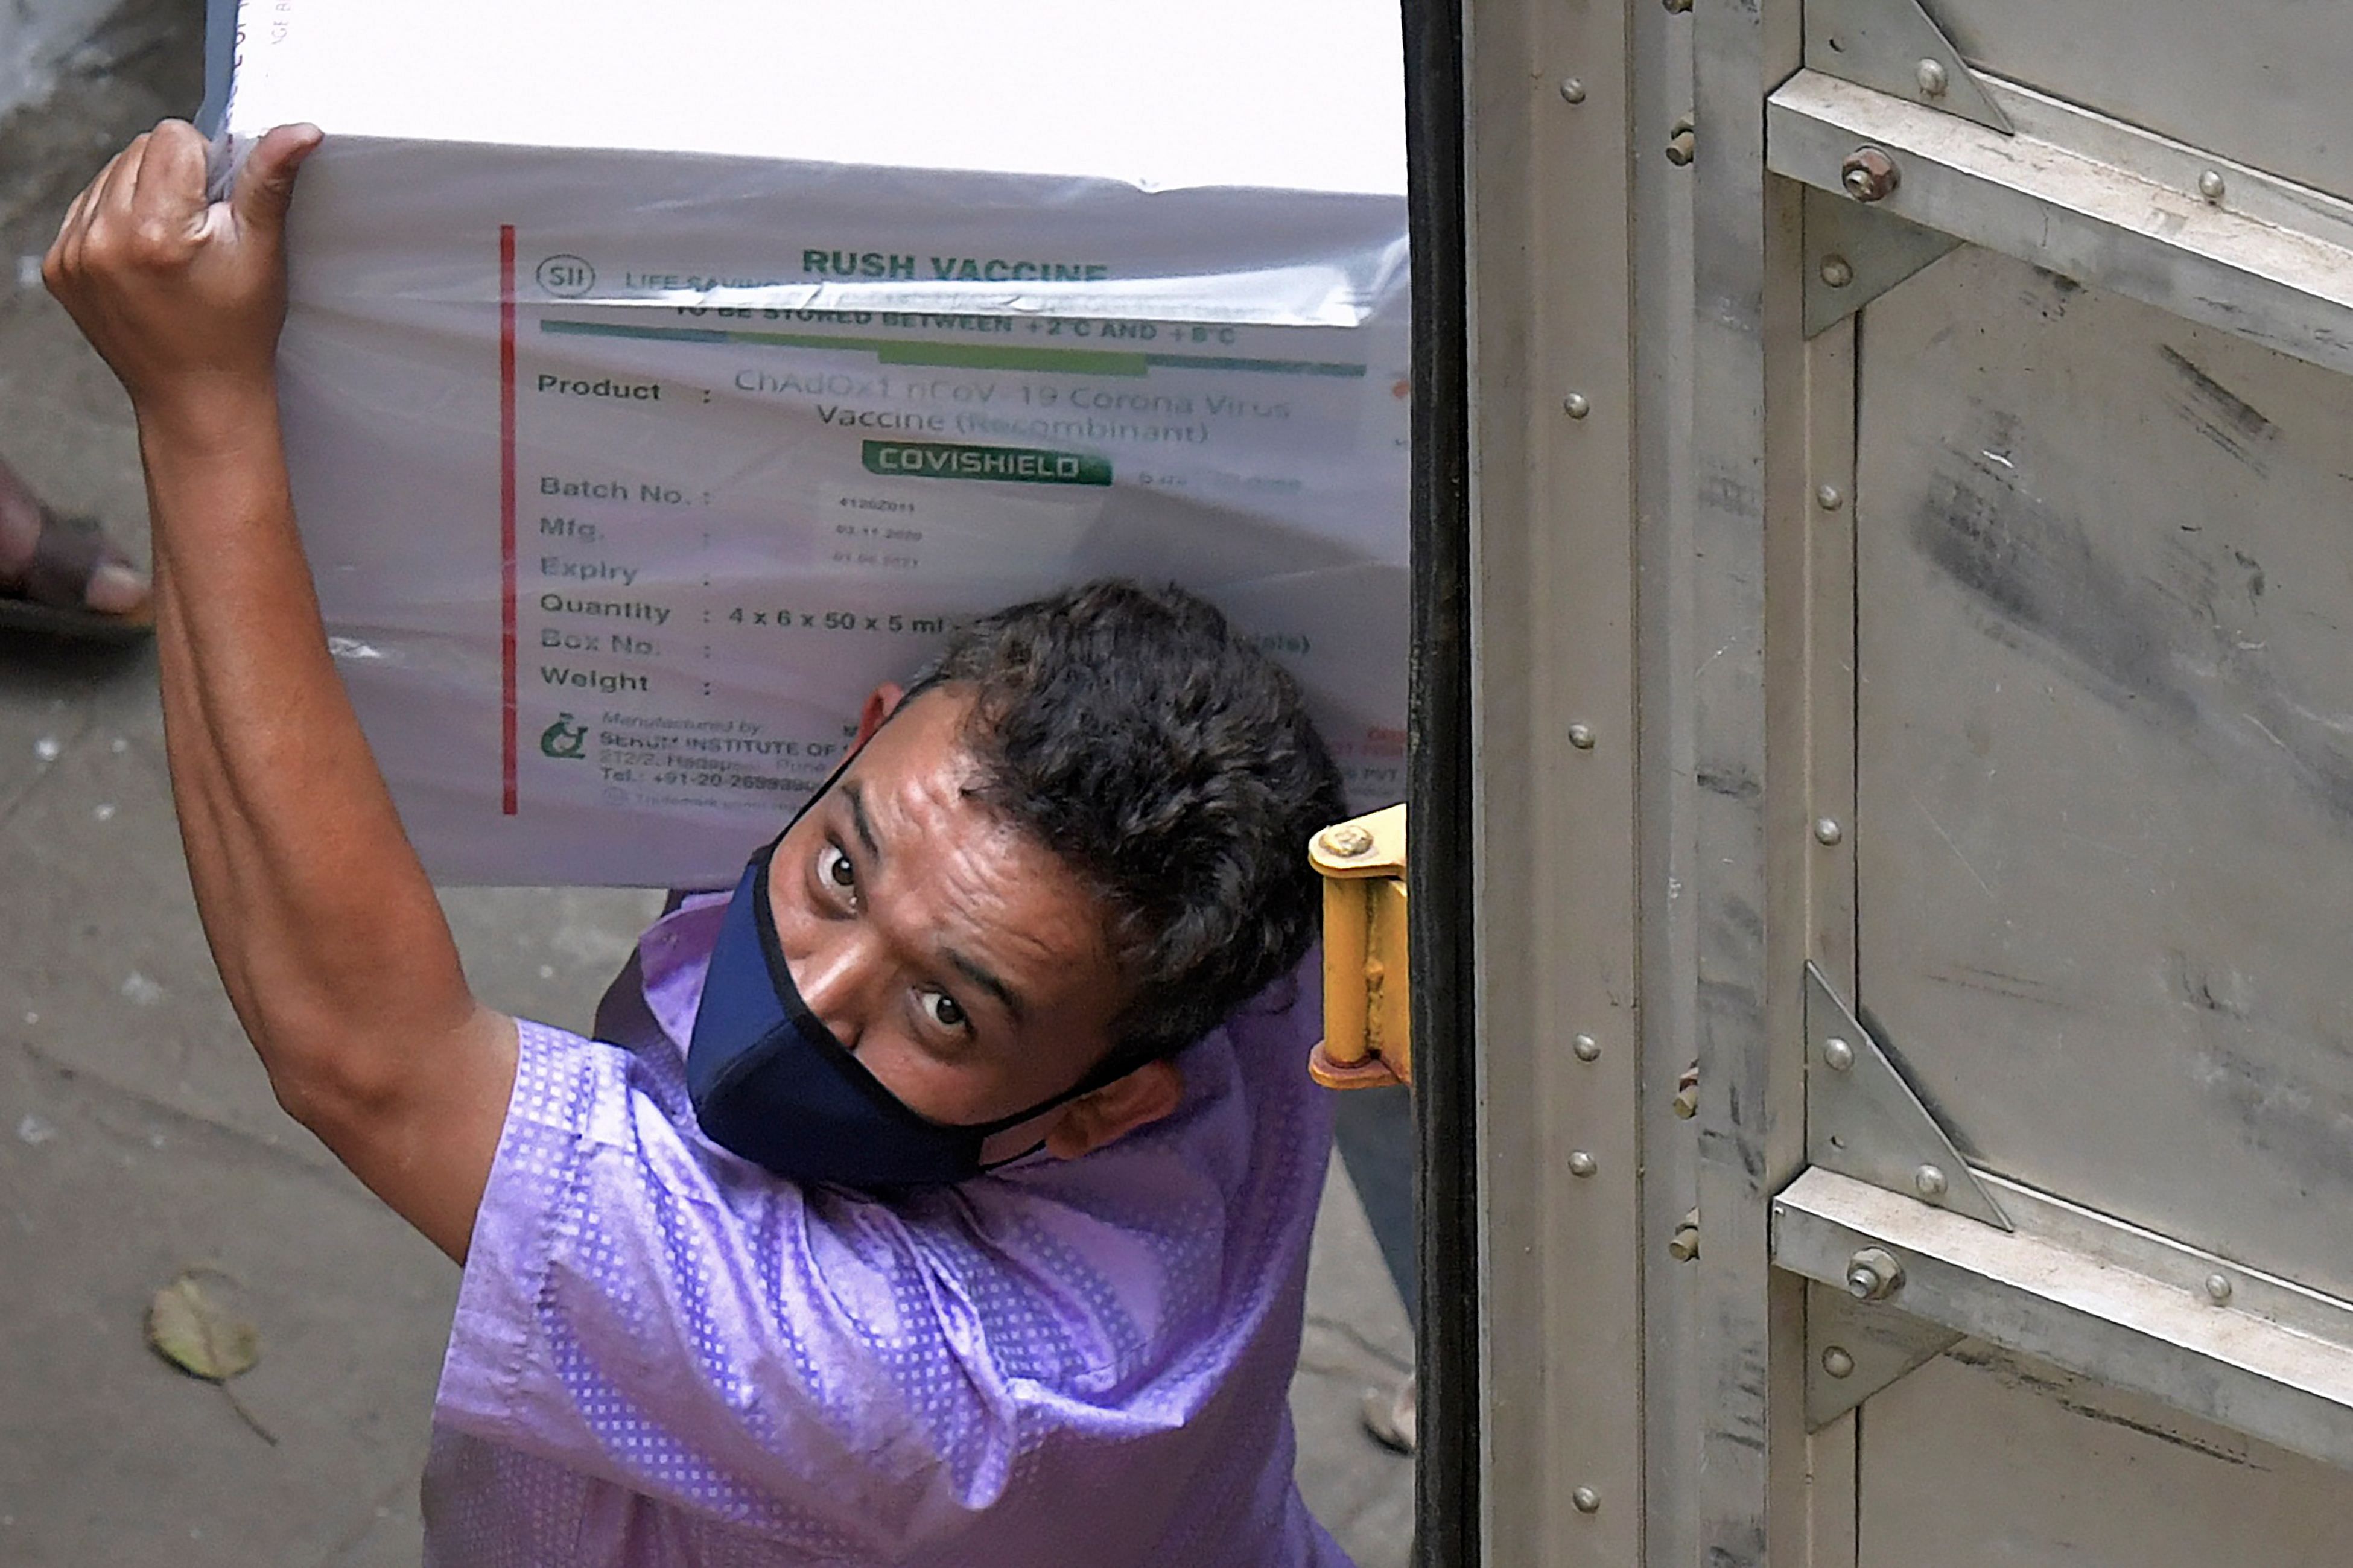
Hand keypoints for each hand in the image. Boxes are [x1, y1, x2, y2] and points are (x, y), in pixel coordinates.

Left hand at [44, 120, 321, 440]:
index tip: (220, 209)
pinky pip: (86, 206)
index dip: (207, 165)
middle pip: (139, 149)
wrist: (197, 396)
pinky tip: (144, 256)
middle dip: (174, 177)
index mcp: (157, 231)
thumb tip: (298, 130)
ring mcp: (74, 253)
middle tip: (199, 231)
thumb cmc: (237, 332)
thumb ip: (268, 183)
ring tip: (171, 246)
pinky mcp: (58, 265)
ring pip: (110, 173)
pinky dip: (115, 219)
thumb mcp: (262, 254)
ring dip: (143, 194)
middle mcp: (105, 238)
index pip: (173, 137)